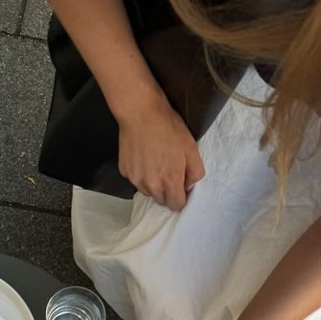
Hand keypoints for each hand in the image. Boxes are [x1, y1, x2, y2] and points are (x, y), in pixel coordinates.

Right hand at [117, 95, 204, 211]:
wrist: (141, 114)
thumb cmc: (168, 128)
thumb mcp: (191, 148)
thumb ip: (195, 172)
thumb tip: (188, 185)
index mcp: (170, 181)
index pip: (176, 205)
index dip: (181, 197)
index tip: (182, 187)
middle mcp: (151, 185)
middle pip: (161, 200)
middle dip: (167, 191)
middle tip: (169, 170)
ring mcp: (135, 179)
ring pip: (147, 191)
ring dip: (153, 183)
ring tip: (155, 162)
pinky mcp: (125, 171)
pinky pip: (135, 179)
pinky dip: (140, 173)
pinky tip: (143, 157)